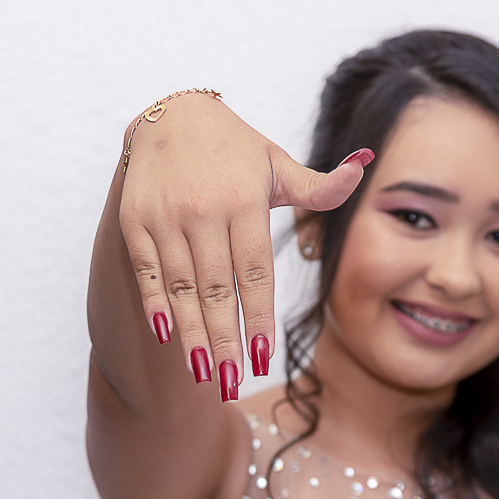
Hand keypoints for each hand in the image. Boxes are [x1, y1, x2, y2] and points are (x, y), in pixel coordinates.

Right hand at [118, 93, 372, 399]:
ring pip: (181, 288)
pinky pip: (148, 272)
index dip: (259, 317)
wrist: (170, 116)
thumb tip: (363, 166)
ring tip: (205, 373)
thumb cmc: (234, 150)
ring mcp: (165, 218)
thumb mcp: (277, 163)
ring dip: (192, 334)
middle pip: (217, 290)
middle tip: (233, 383)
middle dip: (225, 341)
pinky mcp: (136, 222)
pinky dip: (157, 305)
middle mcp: (203, 212)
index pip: (255, 273)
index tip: (265, 357)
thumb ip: (318, 185)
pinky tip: (168, 336)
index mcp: (243, 201)